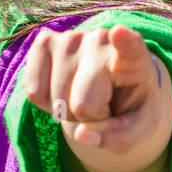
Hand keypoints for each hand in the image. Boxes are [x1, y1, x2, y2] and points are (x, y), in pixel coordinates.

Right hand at [23, 24, 171, 171]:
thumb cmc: (129, 109)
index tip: (119, 33)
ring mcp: (71, 38)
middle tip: (102, 109)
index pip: (131, 48)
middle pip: (82, 103)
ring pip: (55, 99)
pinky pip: (33, 91)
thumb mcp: (138, 131)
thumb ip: (118, 138)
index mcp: (136, 60)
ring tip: (85, 99)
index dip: (125, 42)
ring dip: (66, 113)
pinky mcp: (44, 41)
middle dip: (88, 118)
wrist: (113, 90)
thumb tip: (82, 135)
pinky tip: (64, 91)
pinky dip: (46, 104)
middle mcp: (102, 41)